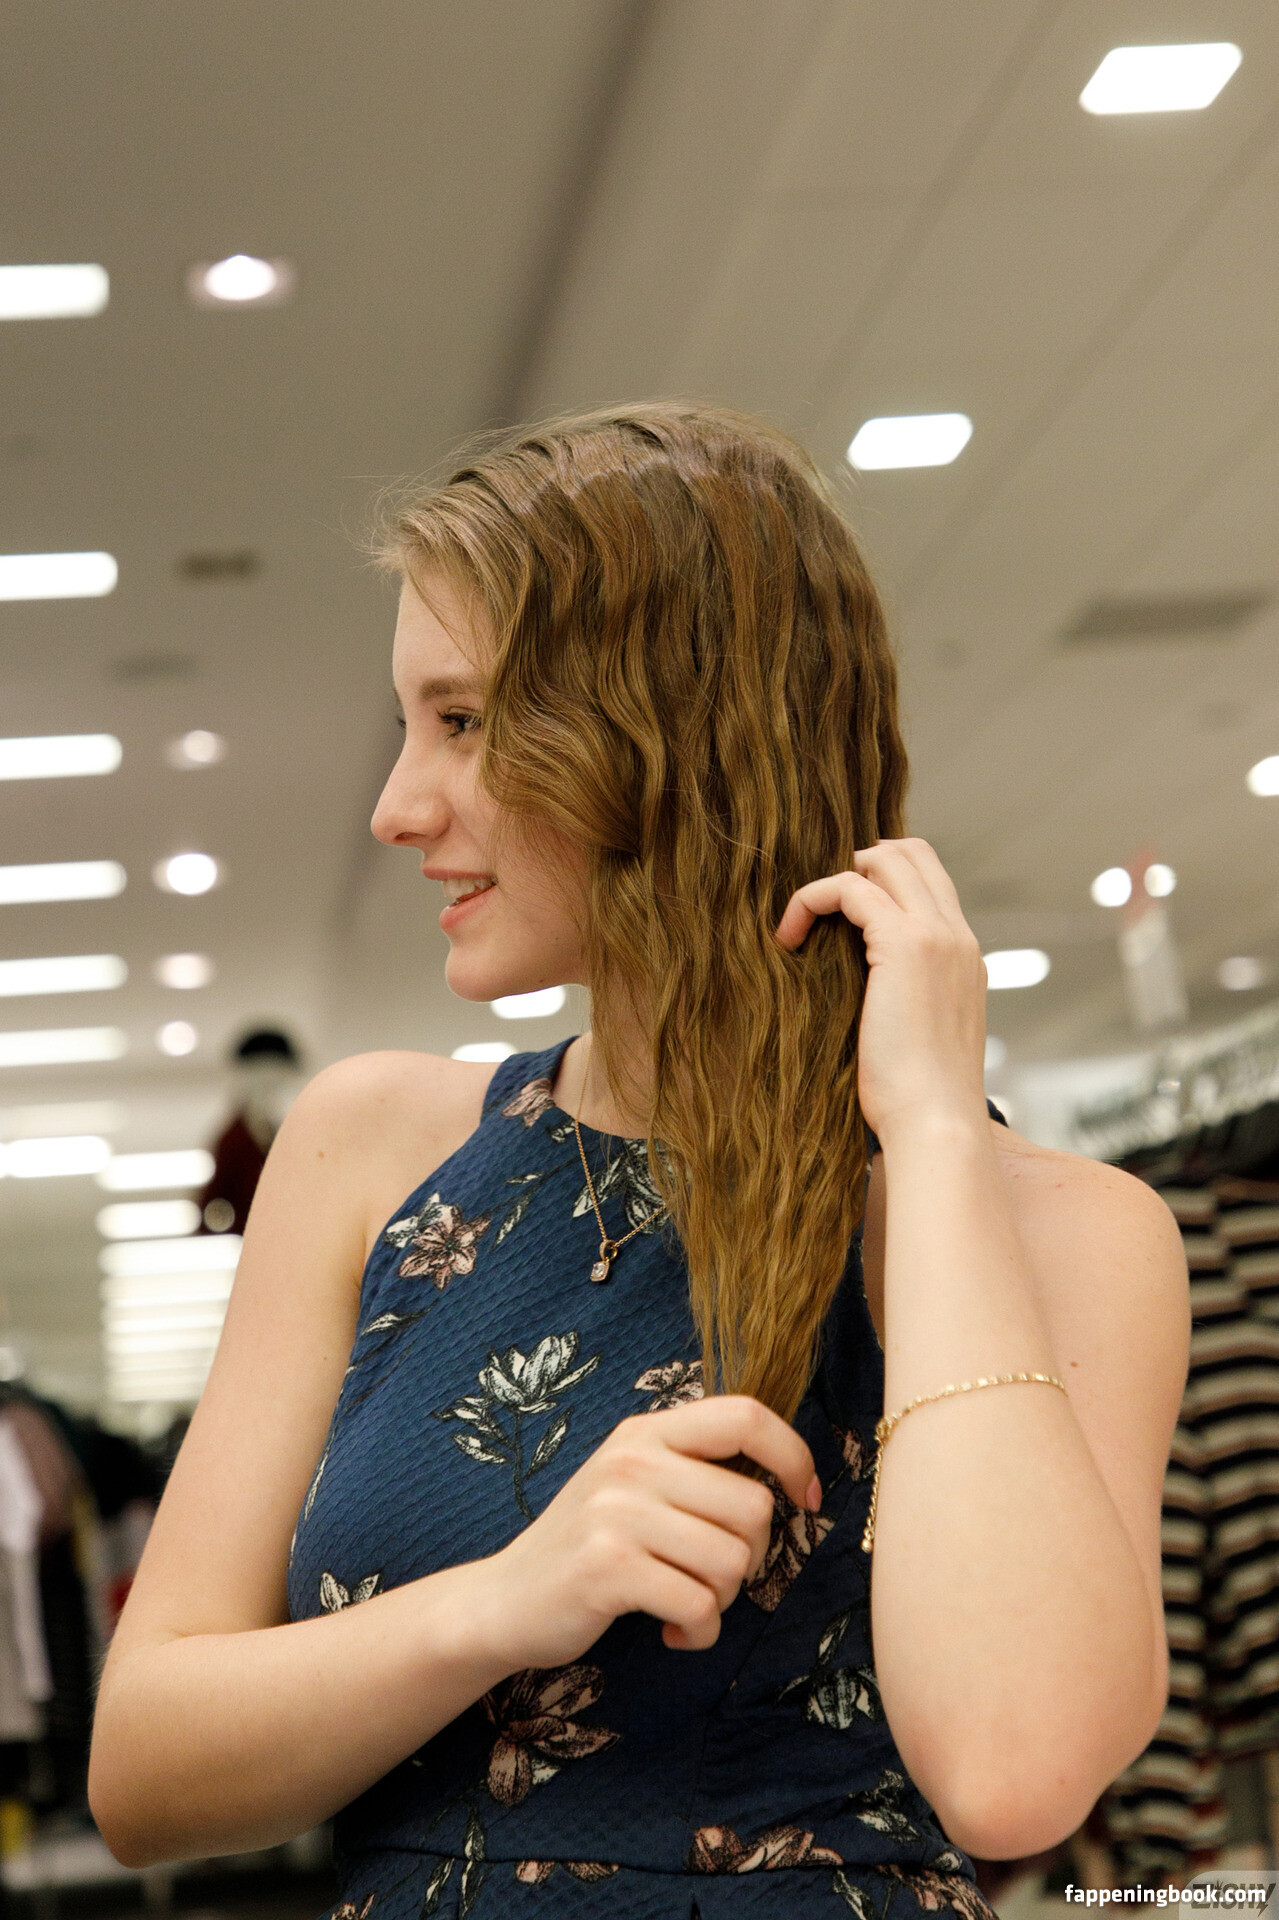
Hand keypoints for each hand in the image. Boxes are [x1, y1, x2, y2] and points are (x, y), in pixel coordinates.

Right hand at [479, 1396, 819, 1669]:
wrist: (506, 1599)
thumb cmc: (591, 1545)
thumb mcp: (636, 1485)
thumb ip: (695, 1471)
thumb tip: (786, 1481)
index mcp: (646, 1431)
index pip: (745, 1416)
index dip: (792, 1454)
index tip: (805, 1498)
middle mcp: (632, 1460)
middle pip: (753, 1507)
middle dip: (751, 1558)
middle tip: (713, 1577)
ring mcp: (617, 1512)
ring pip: (732, 1561)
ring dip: (722, 1600)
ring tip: (685, 1603)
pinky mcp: (608, 1568)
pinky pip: (700, 1605)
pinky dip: (699, 1631)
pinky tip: (671, 1630)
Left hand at [772, 837, 988, 1144]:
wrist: (936, 1124)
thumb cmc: (917, 1099)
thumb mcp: (916, 1035)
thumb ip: (902, 997)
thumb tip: (858, 991)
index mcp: (964, 955)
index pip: (928, 880)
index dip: (878, 879)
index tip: (836, 919)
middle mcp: (957, 935)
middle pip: (909, 852)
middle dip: (856, 867)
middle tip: (819, 914)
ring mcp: (936, 935)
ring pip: (884, 858)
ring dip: (832, 881)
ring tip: (800, 926)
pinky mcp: (905, 944)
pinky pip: (849, 887)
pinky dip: (811, 900)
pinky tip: (788, 939)